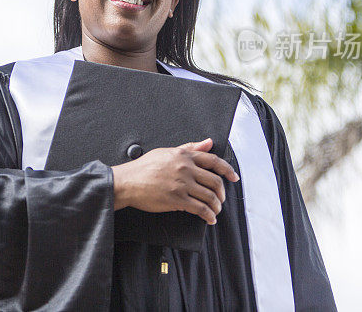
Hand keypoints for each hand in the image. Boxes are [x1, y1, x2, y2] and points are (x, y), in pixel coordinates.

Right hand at [111, 138, 238, 224]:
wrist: (127, 182)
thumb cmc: (143, 167)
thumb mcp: (166, 152)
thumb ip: (189, 148)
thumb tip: (208, 142)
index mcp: (184, 156)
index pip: (213, 161)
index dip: (227, 170)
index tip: (234, 177)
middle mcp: (186, 169)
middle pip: (215, 181)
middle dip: (222, 193)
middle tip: (221, 199)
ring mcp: (182, 184)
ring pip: (210, 196)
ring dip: (217, 206)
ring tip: (215, 211)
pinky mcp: (177, 199)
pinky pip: (200, 209)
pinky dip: (209, 216)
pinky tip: (209, 219)